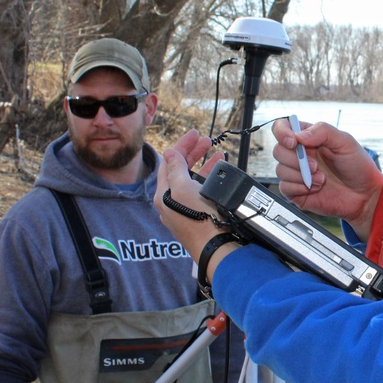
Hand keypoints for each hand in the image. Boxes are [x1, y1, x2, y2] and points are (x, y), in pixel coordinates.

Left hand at [154, 130, 228, 260]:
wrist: (217, 248)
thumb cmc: (199, 221)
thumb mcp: (183, 189)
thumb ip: (176, 169)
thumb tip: (170, 153)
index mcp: (163, 194)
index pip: (169, 162)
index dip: (182, 145)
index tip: (195, 134)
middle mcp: (172, 202)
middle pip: (180, 170)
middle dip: (193, 153)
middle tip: (207, 141)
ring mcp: (186, 210)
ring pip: (193, 181)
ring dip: (204, 165)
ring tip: (218, 155)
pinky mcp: (200, 216)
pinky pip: (202, 192)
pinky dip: (210, 179)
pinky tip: (220, 176)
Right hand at [271, 119, 382, 239]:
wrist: (364, 195)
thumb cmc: (357, 166)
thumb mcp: (345, 142)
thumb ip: (322, 131)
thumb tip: (299, 135)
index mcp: (309, 138)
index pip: (282, 128)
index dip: (282, 133)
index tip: (293, 142)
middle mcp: (300, 154)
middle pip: (278, 150)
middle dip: (296, 159)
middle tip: (316, 166)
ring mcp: (297, 173)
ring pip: (280, 170)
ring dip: (301, 175)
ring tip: (322, 179)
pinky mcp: (296, 192)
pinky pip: (285, 187)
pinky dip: (300, 187)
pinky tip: (316, 188)